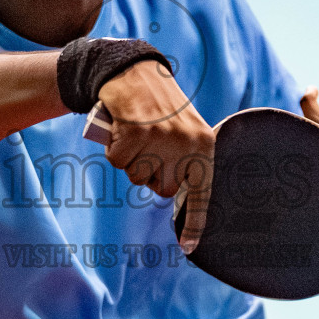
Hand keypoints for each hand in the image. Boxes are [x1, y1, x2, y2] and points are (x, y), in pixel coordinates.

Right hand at [97, 60, 213, 251]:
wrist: (133, 70)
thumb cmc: (158, 106)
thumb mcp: (184, 129)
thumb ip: (186, 159)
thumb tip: (178, 193)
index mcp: (205, 145)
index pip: (202, 193)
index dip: (195, 223)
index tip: (188, 248)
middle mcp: (188, 144)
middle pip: (161, 188)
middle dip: (149, 174)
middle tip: (147, 147)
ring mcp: (163, 138)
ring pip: (136, 177)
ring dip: (129, 160)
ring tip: (135, 133)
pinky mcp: (137, 132)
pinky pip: (118, 161)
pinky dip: (113, 148)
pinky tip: (121, 128)